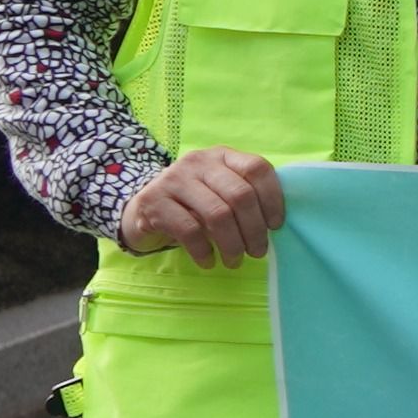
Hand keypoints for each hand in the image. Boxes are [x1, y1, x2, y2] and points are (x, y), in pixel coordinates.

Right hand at [117, 149, 286, 261]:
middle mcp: (198, 162)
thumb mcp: (219, 191)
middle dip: (254, 230)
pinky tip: (209, 261)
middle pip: (240, 195)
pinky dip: (204, 251)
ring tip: (235, 261)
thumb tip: (274, 224)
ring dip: (232, 245)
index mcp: (222, 156)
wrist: (142, 209)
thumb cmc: (192, 204)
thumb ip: (245, 196)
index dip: (273, 199)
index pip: (257, 168)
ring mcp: (174, 180)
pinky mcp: (154, 202)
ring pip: (217, 214)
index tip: (275, 226)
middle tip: (258, 252)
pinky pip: (190, 230)